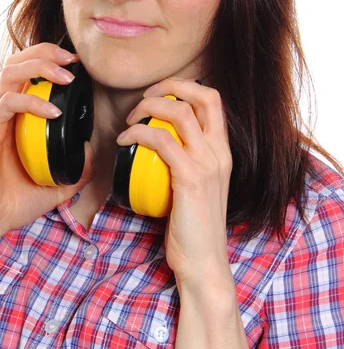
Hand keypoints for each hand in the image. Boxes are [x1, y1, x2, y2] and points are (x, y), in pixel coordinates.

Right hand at [0, 43, 94, 238]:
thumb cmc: (15, 199)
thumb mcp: (57, 184)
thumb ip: (76, 168)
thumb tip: (90, 150)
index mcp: (17, 116)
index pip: (27, 72)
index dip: (49, 59)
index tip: (75, 63)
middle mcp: (3, 111)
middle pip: (17, 62)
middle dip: (45, 53)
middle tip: (71, 59)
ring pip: (10, 74)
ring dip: (40, 68)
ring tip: (66, 77)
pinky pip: (7, 104)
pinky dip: (32, 101)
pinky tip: (53, 113)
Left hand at [116, 77, 232, 287]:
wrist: (203, 262)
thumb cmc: (193, 227)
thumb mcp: (198, 186)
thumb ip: (188, 162)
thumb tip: (159, 144)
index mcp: (223, 152)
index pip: (213, 101)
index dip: (185, 88)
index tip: (159, 95)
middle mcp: (220, 153)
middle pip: (203, 97)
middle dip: (170, 86)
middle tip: (145, 97)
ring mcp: (208, 164)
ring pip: (179, 113)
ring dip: (148, 108)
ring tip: (131, 119)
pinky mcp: (191, 178)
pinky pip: (161, 141)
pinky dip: (138, 133)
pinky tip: (124, 141)